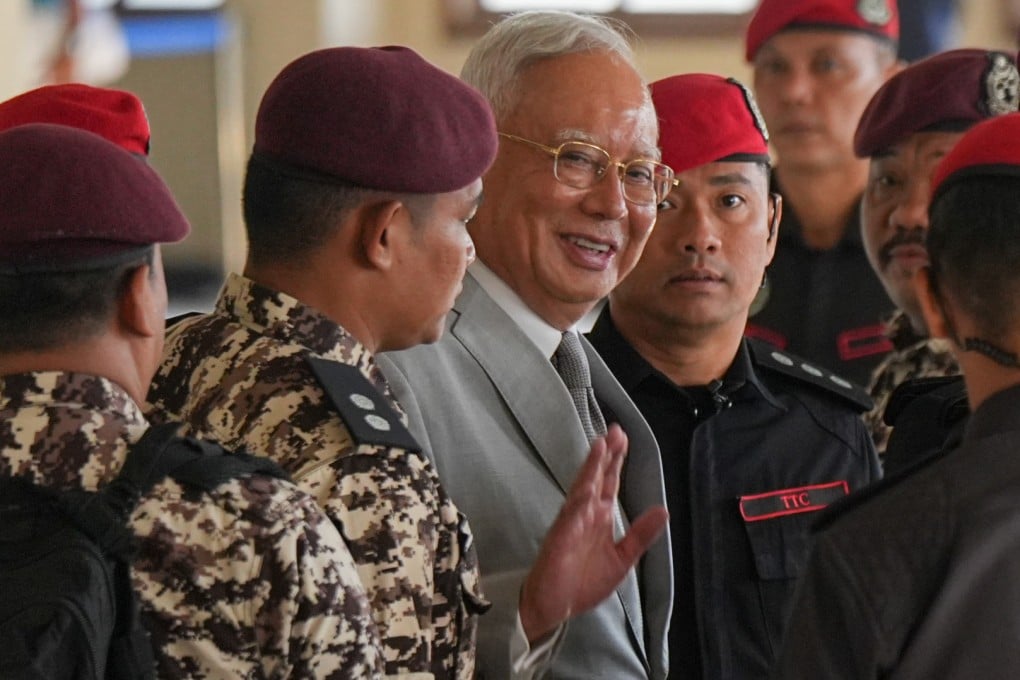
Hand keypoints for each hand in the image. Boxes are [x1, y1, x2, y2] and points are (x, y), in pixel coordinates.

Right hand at [518, 423, 668, 641]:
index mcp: (600, 518)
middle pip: (597, 478)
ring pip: (583, 489)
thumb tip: (664, 510)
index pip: (609, 483)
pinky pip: (571, 516)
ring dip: (591, 468)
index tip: (623, 438)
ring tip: (601, 446)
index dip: (616, 461)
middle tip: (615, 430)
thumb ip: (641, 535)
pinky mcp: (561, 538)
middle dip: (606, 455)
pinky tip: (588, 486)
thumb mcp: (622, 559)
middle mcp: (586, 514)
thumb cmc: (583, 582)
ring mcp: (572, 523)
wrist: (554, 606)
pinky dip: (579, 500)